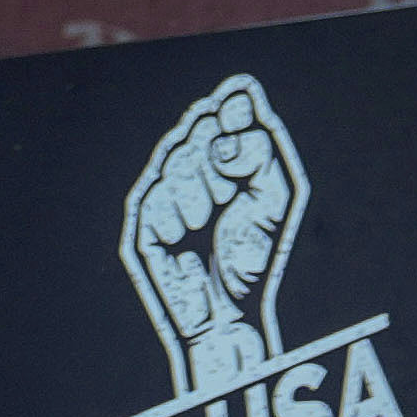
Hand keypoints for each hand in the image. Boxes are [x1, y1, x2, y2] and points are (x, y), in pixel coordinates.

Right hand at [112, 73, 306, 391]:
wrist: (231, 314)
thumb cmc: (255, 257)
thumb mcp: (275, 194)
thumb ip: (260, 147)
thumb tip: (235, 104)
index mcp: (225, 159)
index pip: (222, 111)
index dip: (231, 104)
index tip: (240, 102)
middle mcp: (191, 171)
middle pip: (198, 127)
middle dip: (218, 148)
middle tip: (230, 187)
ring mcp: (164, 195)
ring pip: (175, 156)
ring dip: (200, 184)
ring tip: (212, 217)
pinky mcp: (142, 221)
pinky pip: (154, 192)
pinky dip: (177, 210)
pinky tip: (190, 232)